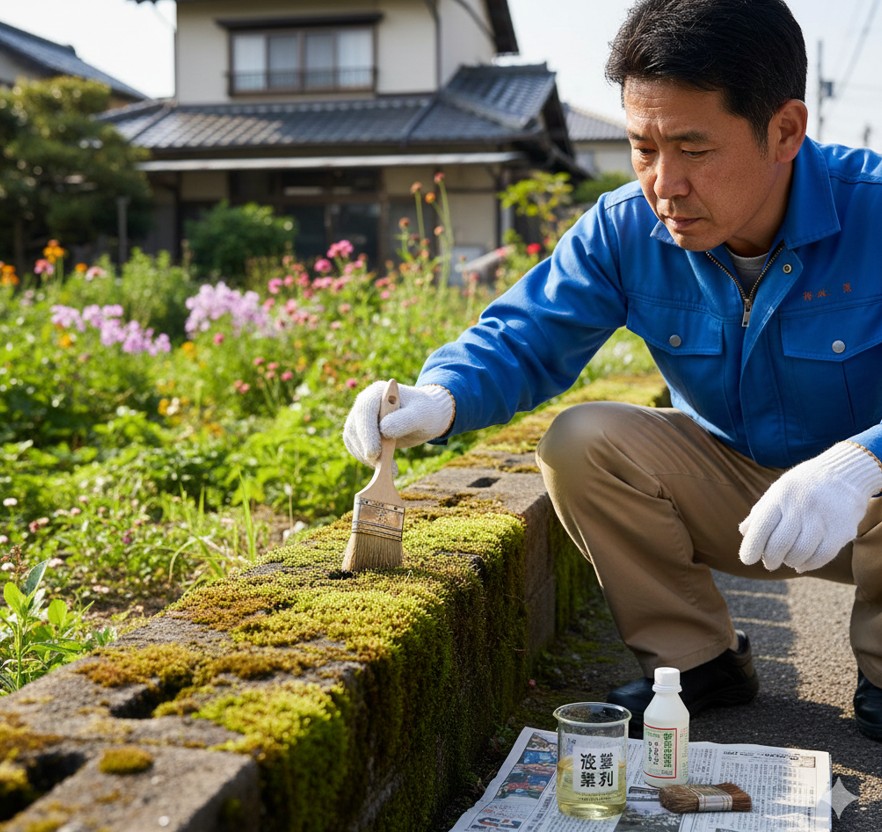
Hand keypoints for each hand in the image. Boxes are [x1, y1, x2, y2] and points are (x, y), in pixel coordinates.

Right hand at [343, 382, 454, 466]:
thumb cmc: (425, 412)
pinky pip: (356, 447)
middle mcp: (365, 402)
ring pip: (353, 439)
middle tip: (382, 466)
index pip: (365, 410)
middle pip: (355, 426)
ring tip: (390, 467)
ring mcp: (361, 417)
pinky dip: (367, 459)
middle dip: (366, 448)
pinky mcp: (361, 431)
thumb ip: (405, 420)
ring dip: (366, 456)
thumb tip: (384, 429)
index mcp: (378, 393)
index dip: (367, 432)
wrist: (426, 416)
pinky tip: (384, 465)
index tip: (374, 453)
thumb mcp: (422, 415)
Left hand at [739, 442, 881, 572]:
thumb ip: (761, 511)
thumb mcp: (778, 490)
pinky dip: (808, 564)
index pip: (761, 527)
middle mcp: (800, 507)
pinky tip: (802, 563)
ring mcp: (822, 519)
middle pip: (779, 545)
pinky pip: (821, 557)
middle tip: (769, 563)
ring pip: (799, 553)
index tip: (747, 560)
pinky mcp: (841, 531)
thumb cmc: (803, 486)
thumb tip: (744, 532)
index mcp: (781, 495)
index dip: (751, 547)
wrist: (845, 475)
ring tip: (787, 559)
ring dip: (789, 561)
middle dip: (770, 559)